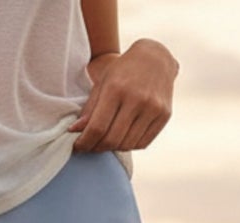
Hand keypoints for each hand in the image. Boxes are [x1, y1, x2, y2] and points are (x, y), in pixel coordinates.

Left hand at [70, 38, 177, 153]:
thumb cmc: (123, 71)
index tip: (77, 147)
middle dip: (97, 148)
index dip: (85, 143)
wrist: (156, 58)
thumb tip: (74, 131)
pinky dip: (129, 146)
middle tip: (90, 146)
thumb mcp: (103, 83)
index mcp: (116, 88)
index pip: (97, 128)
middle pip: (112, 140)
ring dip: (112, 148)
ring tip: (105, 142)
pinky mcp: (164, 115)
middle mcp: (137, 98)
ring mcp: (153, 108)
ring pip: (127, 145)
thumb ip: (90, 109)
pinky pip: (142, 144)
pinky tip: (123, 138)